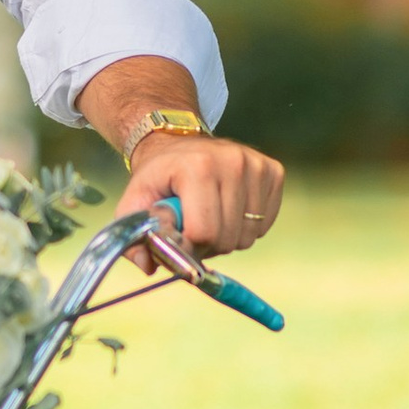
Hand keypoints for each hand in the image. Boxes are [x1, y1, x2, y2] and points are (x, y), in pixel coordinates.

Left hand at [114, 130, 285, 256]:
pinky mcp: (273, 171)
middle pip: (228, 238)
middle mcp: (233, 161)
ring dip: (227, 237)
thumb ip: (134, 237)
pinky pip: (264, 224)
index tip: (180, 238)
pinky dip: (246, 227)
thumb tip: (148, 266)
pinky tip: (229, 209)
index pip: (204, 233)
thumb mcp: (135, 202)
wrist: (178, 143)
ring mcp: (256, 165)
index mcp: (197, 167)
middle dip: (208, 244)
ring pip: (248, 236)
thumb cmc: (159, 176)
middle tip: (194, 229)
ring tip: (210, 217)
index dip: (190, 246)